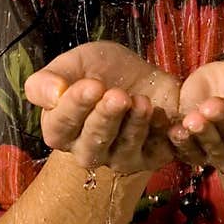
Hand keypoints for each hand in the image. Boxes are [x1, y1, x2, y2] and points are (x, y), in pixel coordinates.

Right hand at [24, 42, 179, 173]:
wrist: (142, 74)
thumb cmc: (101, 71)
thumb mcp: (73, 64)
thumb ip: (48, 80)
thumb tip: (52, 94)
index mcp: (62, 130)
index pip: (60, 127)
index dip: (75, 107)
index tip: (92, 85)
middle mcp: (88, 150)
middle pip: (92, 145)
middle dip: (106, 118)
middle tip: (118, 95)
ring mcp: (120, 158)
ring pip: (124, 152)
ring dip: (134, 126)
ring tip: (142, 102)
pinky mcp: (152, 158)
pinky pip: (158, 156)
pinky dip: (170, 142)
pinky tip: (175, 126)